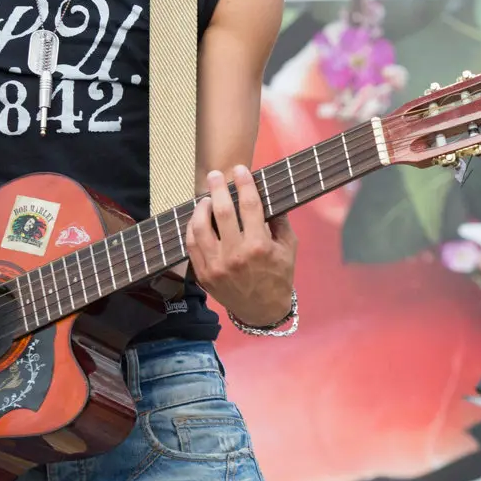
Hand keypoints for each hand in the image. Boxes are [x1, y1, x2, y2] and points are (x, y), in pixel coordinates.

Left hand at [185, 166, 298, 327]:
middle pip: (222, 211)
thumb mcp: (288, 248)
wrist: (262, 310)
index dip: (244, 184)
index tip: (241, 169)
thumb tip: (267, 196)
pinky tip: (197, 218)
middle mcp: (235, 254)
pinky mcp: (204, 274)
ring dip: (201, 207)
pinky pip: (191, 245)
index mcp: (259, 246)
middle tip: (215, 174)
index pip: (250, 206)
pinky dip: (192, 228)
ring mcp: (216, 265)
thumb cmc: (279, 276)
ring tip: (205, 198)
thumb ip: (279, 222)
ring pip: (200, 227)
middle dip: (218, 188)